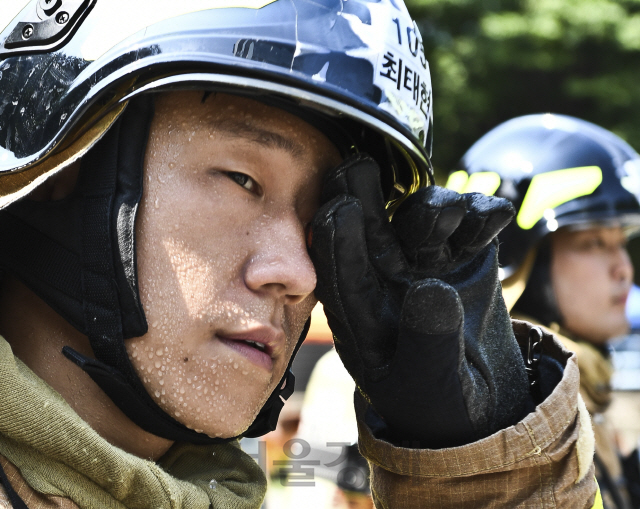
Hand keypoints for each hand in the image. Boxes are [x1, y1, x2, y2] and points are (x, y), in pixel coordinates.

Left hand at [308, 155, 529, 446]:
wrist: (482, 402)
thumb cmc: (439, 400)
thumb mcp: (429, 385)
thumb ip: (428, 344)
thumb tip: (431, 290)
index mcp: (363, 311)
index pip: (342, 271)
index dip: (339, 241)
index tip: (340, 210)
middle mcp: (389, 278)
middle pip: (370, 226)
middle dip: (362, 194)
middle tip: (357, 166)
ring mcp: (428, 262)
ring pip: (421, 217)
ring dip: (434, 208)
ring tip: (451, 219)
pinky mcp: (468, 255)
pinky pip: (473, 223)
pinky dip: (483, 214)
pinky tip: (492, 218)